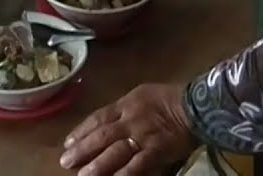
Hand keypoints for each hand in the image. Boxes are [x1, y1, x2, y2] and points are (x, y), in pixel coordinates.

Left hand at [59, 83, 196, 175]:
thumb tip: (107, 120)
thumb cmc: (169, 97)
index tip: (68, 143)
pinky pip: (136, 165)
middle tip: (66, 161)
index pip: (98, 118)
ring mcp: (142, 136)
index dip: (81, 131)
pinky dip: (123, 174)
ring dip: (97, 165)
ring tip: (83, 175)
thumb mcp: (142, 94)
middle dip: (83, 150)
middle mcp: (130, 120)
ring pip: (114, 152)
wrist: (195, 106)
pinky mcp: (156, 151)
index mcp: (125, 104)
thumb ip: (124, 107)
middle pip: (101, 136)